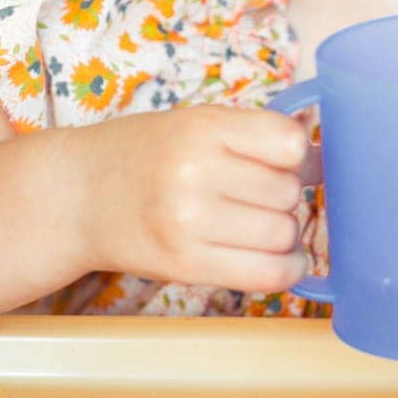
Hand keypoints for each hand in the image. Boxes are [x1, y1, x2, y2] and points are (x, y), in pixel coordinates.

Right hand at [74, 104, 322, 293]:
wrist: (75, 195)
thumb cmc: (143, 154)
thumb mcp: (194, 123)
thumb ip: (252, 135)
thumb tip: (322, 158)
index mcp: (202, 127)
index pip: (290, 142)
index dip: (300, 155)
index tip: (290, 162)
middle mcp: (195, 172)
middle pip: (288, 192)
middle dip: (287, 196)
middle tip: (260, 196)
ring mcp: (189, 223)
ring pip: (284, 233)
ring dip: (284, 233)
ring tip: (259, 224)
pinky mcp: (186, 266)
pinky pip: (267, 274)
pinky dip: (286, 269)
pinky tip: (278, 258)